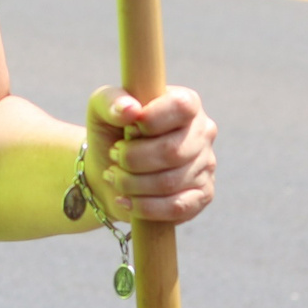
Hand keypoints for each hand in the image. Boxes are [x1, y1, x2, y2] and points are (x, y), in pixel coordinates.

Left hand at [85, 83, 216, 224]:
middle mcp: (203, 132)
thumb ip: (111, 101)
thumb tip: (130, 109)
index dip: (150, 120)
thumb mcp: (101, 108)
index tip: (128, 129)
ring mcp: (206, 165)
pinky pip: (177, 207)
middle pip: (172, 151)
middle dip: (132, 158)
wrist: (109, 170)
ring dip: (132, 183)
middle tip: (114, 156)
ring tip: (114, 177)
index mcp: (186, 102)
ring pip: (171, 182)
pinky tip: (125, 201)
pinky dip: (144, 207)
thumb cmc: (110, 132)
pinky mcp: (202, 196)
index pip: (181, 107)